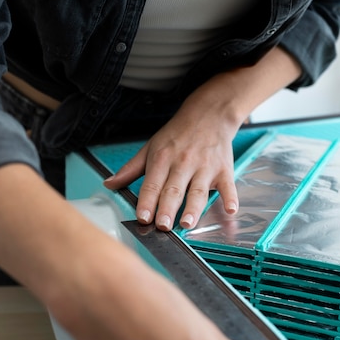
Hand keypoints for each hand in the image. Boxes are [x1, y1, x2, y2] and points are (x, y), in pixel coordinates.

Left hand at [104, 47, 302, 230]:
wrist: (209, 114)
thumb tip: (109, 184)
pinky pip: (228, 187)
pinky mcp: (224, 170)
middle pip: (174, 190)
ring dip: (193, 208)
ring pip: (197, 191)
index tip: (142, 217)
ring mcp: (205, 168)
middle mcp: (183, 164)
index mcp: (162, 159)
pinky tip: (230, 210)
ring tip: (186, 224)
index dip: (146, 201)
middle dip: (167, 209)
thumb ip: (130, 169)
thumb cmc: (177, 134)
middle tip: (162, 226)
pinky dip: (231, 198)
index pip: (152, 183)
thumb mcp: (150, 147)